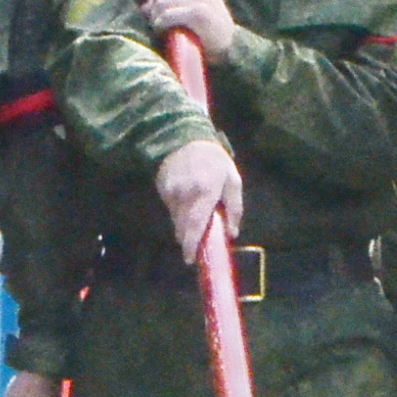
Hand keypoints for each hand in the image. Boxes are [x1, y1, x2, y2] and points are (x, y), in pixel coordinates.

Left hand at [142, 0, 235, 57]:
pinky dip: (160, 24)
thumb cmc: (207, 32)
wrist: (230, 49)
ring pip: (162, 1)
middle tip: (155, 21)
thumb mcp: (192, 11)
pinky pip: (168, 14)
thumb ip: (171, 3)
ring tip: (159, 27)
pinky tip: (162, 31)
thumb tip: (143, 7)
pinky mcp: (199, 13)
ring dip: (155, 16)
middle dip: (153, 6)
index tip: (154, 10)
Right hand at [154, 138, 242, 260]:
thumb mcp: (232, 180)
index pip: (196, 225)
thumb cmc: (215, 161)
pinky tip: (187, 203)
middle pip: (183, 228)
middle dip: (189, 240)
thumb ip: (234, 208)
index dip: (192, 245)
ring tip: (195, 220)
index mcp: (205, 192)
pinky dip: (179, 213)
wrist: (186, 136)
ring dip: (185, 226)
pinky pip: (171, 209)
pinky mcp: (162, 190)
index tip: (190, 260)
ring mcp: (171, 192)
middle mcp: (185, 194)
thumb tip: (232, 233)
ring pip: (176, 220)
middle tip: (196, 248)